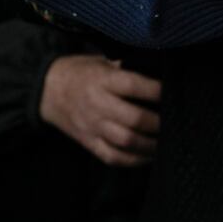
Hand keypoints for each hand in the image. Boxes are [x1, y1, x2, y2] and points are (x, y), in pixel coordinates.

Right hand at [38, 53, 161, 166]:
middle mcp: (97, 104)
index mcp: (102, 80)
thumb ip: (128, 67)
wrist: (47, 90)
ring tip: (167, 141)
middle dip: (158, 123)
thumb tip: (160, 70)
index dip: (157, 90)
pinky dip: (134, 160)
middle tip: (174, 121)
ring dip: (150, 145)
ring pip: (125, 142)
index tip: (172, 91)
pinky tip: (149, 156)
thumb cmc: (82, 72)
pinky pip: (113, 157)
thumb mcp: (103, 61)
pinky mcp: (89, 143)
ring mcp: (92, 126)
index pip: (134, 86)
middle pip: (133, 119)